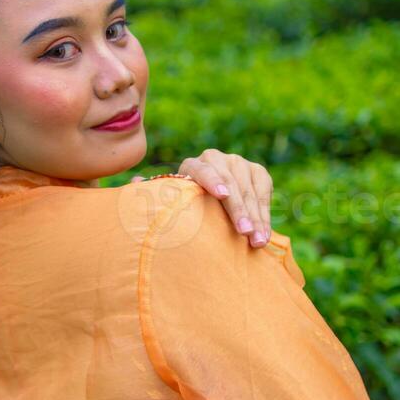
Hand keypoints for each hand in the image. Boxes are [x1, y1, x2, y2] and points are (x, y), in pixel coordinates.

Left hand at [131, 149, 272, 248]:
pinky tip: (264, 232)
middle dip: (239, 210)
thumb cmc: (182, 208)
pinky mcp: (256, 171)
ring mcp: (238, 163)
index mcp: (192, 165)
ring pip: (249, 189)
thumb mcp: (167, 202)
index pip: (202, 170)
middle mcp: (215, 158)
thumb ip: (153, 194)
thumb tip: (134, 183)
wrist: (207, 202)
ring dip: (256, 216)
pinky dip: (264, 213)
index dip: (212, 181)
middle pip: (230, 183)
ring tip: (257, 240)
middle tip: (245, 233)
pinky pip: (263, 191)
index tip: (222, 196)